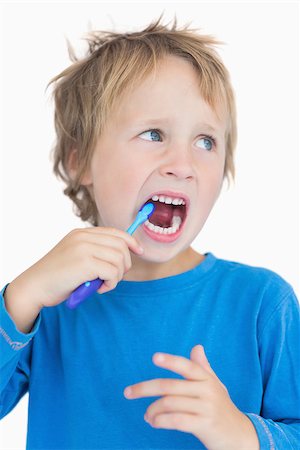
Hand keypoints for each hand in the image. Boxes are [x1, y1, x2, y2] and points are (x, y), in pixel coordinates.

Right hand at [9, 227, 142, 309]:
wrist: (34, 286)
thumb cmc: (56, 277)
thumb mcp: (75, 257)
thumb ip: (94, 252)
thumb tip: (122, 257)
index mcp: (81, 233)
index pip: (115, 232)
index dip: (131, 241)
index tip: (139, 251)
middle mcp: (83, 237)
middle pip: (121, 245)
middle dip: (124, 264)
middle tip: (112, 278)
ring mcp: (84, 248)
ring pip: (120, 259)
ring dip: (117, 277)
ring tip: (103, 285)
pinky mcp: (85, 262)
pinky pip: (113, 272)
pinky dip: (111, 284)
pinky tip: (99, 289)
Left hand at [123, 345, 258, 449]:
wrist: (241, 436)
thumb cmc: (223, 408)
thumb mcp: (216, 385)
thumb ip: (203, 367)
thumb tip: (197, 347)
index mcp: (207, 379)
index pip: (186, 366)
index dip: (170, 361)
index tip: (154, 358)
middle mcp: (207, 391)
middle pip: (170, 386)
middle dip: (144, 388)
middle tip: (127, 393)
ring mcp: (206, 408)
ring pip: (169, 404)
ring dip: (152, 410)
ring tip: (146, 416)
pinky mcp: (205, 426)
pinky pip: (177, 420)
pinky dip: (161, 421)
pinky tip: (154, 422)